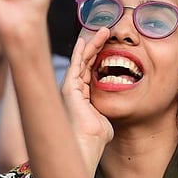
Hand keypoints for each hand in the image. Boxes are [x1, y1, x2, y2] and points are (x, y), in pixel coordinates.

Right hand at [63, 31, 112, 172]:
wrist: (86, 146)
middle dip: (96, 45)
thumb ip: (104, 114)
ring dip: (92, 44)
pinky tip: (85, 40)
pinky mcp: (68, 88)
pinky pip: (75, 65)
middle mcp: (74, 91)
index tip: (109, 44)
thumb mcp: (104, 121)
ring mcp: (70, 88)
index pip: (91, 71)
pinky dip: (80, 52)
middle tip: (107, 31)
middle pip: (86, 62)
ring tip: (103, 30)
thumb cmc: (94, 139)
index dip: (99, 56)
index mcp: (83, 97)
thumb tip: (106, 117)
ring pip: (81, 60)